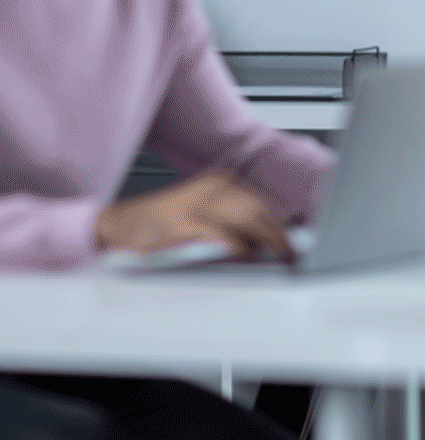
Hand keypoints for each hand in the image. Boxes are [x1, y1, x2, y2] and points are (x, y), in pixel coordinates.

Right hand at [94, 170, 286, 257]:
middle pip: (258, 210)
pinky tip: (246, 255)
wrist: (119, 225)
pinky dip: (239, 246)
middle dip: (277, 235)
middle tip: (289, 253)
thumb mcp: (201, 211)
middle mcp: (211, 188)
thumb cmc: (160, 223)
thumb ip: (231, 219)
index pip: (260, 203)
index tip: (290, 242)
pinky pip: (224, 234)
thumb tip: (264, 239)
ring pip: (247, 219)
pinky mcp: (186, 222)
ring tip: (273, 256)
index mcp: (218, 182)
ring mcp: (198, 203)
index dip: (278, 224)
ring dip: (265, 241)